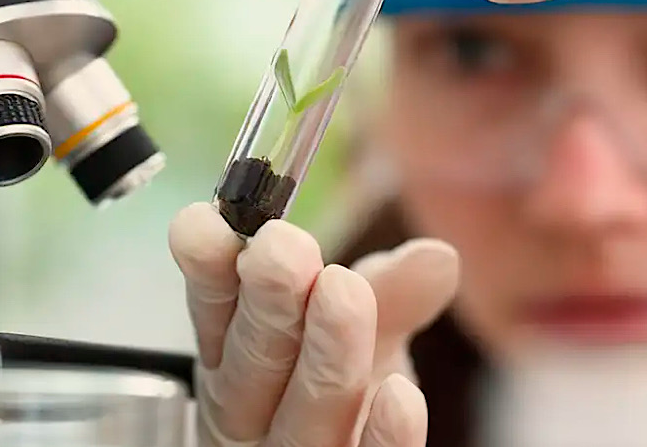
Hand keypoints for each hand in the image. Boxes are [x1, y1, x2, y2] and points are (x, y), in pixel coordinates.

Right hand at [168, 203, 459, 445]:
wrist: (359, 441)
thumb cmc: (348, 383)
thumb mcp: (368, 328)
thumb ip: (394, 292)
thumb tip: (439, 256)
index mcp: (236, 358)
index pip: (214, 312)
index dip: (209, 270)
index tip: (207, 222)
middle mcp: (251, 412)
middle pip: (250, 366)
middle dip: (267, 304)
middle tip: (281, 247)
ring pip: (299, 419)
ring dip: (322, 356)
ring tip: (343, 290)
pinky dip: (381, 439)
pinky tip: (401, 396)